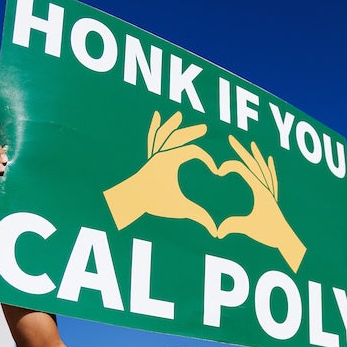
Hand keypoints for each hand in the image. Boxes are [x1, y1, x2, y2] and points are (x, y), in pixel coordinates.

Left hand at [103, 111, 218, 234]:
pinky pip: (152, 139)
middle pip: (180, 137)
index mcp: (171, 160)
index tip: (215, 172)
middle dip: (192, 132)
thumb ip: (199, 217)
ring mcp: (154, 154)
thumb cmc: (154, 203)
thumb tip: (215, 232)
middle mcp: (162, 153)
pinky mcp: (148, 158)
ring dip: (172, 125)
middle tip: (205, 128)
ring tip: (178, 115)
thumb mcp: (180, 209)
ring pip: (164, 134)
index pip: (194, 152)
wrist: (130, 201)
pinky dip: (155, 128)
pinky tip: (156, 117)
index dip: (207, 159)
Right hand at [216, 134, 306, 271]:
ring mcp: (270, 190)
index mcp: (259, 190)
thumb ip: (232, 226)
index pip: (243, 169)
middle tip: (231, 138)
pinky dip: (269, 167)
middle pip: (253, 163)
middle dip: (241, 150)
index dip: (229, 166)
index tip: (218, 171)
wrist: (285, 238)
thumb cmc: (268, 233)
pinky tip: (269, 160)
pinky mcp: (272, 196)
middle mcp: (266, 186)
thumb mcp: (248, 228)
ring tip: (251, 145)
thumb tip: (217, 232)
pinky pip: (271, 177)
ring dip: (256, 156)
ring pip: (263, 168)